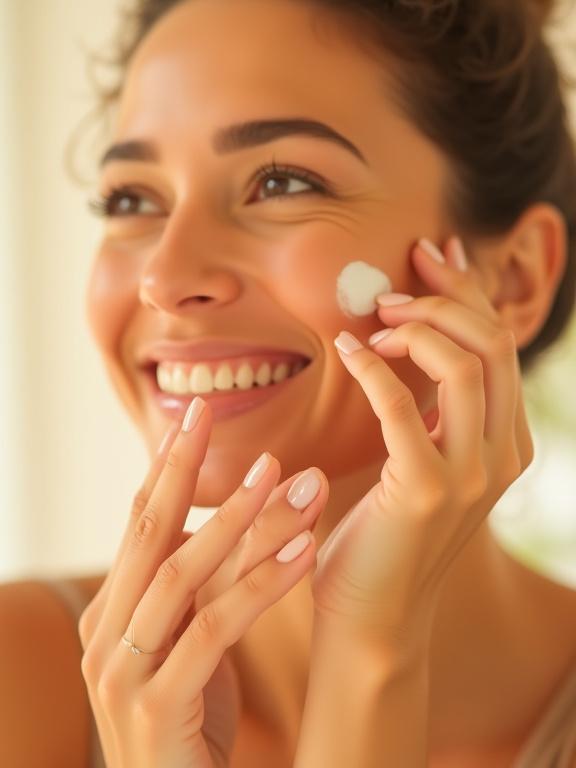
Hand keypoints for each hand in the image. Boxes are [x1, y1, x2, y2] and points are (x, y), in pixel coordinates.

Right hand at [78, 400, 327, 767]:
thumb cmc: (193, 725)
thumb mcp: (193, 645)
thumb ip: (203, 587)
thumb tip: (232, 518)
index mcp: (111, 614)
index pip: (138, 525)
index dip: (165, 468)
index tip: (194, 416)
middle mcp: (104, 637)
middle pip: (149, 534)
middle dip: (182, 469)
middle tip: (215, 413)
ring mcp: (123, 675)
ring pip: (183, 575)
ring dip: (240, 521)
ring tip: (289, 478)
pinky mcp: (158, 709)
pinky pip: (214, 630)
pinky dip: (262, 584)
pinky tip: (305, 549)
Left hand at [311, 237, 534, 650]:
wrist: (372, 617)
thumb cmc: (384, 534)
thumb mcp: (420, 458)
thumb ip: (431, 406)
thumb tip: (413, 336)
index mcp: (507, 442)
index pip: (501, 344)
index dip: (467, 292)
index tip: (430, 256)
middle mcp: (504, 455)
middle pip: (493, 343)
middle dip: (444, 299)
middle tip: (393, 287)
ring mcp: (472, 475)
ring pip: (467, 364)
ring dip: (417, 329)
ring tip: (373, 323)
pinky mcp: (426, 490)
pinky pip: (403, 405)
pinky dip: (373, 370)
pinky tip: (345, 352)